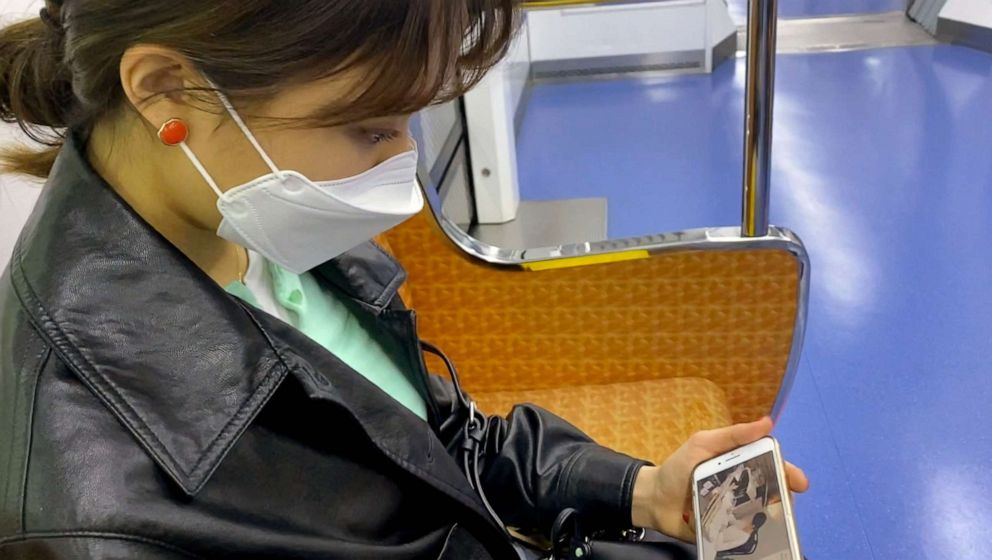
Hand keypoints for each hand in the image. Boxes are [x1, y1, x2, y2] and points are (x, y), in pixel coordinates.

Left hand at [630, 417, 809, 540]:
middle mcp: (743, 488)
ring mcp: (737, 510)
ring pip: (764, 515)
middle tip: (787, 505)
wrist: (653, 499)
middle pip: (773, 492)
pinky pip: (746, 533)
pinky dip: (754, 534)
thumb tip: (767, 422)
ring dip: (771, 517)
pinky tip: (757, 535)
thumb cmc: (678, 468)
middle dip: (784, 498)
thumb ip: (733, 435)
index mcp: (740, 464)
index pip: (772, 466)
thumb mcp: (703, 444)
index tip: (799, 482)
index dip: (788, 473)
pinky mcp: (728, 531)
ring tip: (772, 520)